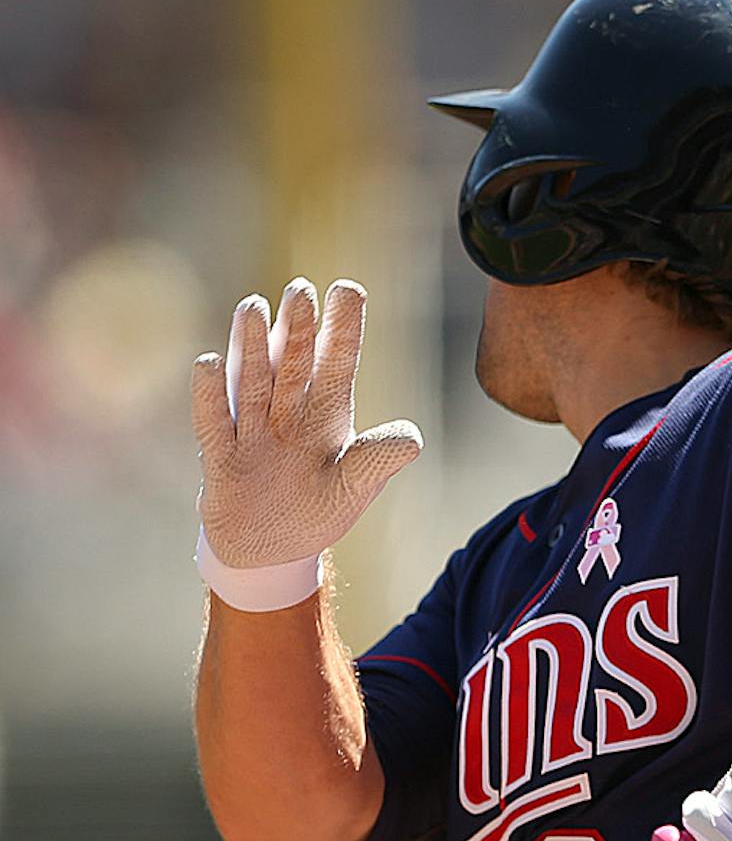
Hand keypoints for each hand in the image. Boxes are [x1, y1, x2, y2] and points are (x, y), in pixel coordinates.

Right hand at [192, 278, 422, 571]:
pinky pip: (213, 422)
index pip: (337, 361)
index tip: (348, 289)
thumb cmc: (317, 508)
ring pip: (252, 381)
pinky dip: (210, 396)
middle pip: (293, 362)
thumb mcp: (356, 486)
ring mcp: (251, 430)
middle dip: (296, 327)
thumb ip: (378, 459)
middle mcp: (287, 411)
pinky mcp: (221, 457)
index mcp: (326, 412)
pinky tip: (210, 363)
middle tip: (300, 289)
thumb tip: (412, 438)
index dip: (342, 327)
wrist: (272, 550)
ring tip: (254, 307)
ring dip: (252, 347)